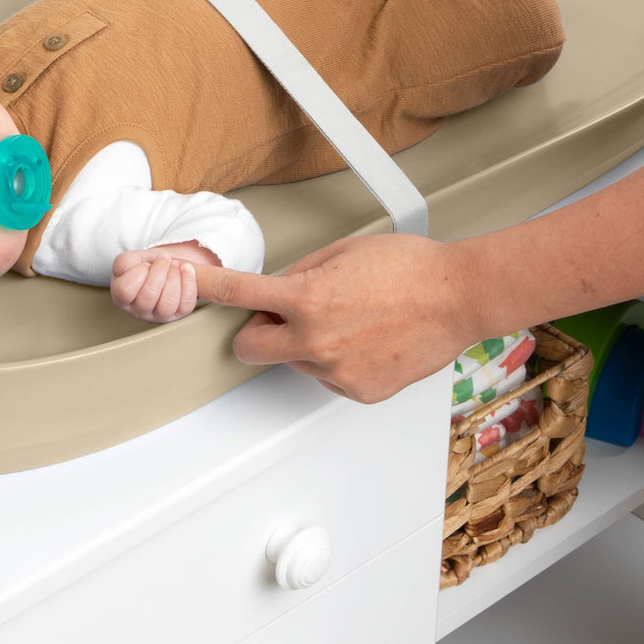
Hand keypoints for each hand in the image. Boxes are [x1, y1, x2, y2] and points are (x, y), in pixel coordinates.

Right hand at [111, 242, 221, 323]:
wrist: (163, 267)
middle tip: (163, 259)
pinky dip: (189, 282)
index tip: (145, 263)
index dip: (137, 273)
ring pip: (167, 303)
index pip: (125, 290)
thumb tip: (143, 269)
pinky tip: (186, 270)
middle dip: (159, 272)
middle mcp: (139, 311)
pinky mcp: (179, 313)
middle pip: (148, 297)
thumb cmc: (143, 266)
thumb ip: (126, 262)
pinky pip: (186, 304)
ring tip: (174, 265)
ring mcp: (160, 315)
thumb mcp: (129, 260)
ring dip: (174, 278)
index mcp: (122, 298)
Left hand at [191, 234, 484, 402]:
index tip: (183, 283)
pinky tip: (366, 341)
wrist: (460, 297)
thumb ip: (301, 273)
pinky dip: (337, 362)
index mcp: (307, 298)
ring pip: (294, 362)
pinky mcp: (359, 392)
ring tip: (351, 320)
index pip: (239, 293)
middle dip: (257, 330)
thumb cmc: (411, 268)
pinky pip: (328, 378)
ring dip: (305, 344)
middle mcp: (316, 341)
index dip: (205, 288)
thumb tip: (278, 289)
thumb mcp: (343, 251)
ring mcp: (337, 372)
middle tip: (282, 313)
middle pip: (249, 347)